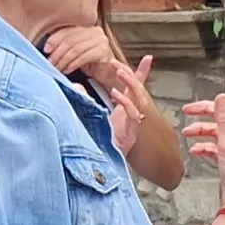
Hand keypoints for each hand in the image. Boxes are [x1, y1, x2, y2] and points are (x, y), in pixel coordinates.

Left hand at [50, 30, 151, 152]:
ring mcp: (132, 126)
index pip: (136, 88)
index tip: (147, 58)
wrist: (96, 166)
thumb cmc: (94, 141)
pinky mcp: (130, 135)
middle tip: (117, 64)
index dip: (141, 73)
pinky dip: (125, 102)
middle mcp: (131, 117)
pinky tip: (116, 93)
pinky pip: (132, 114)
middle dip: (130, 75)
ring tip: (119, 72)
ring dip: (130, 84)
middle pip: (138, 91)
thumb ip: (84, 100)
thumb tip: (76, 86)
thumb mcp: (89, 116)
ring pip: (138, 100)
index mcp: (125, 112)